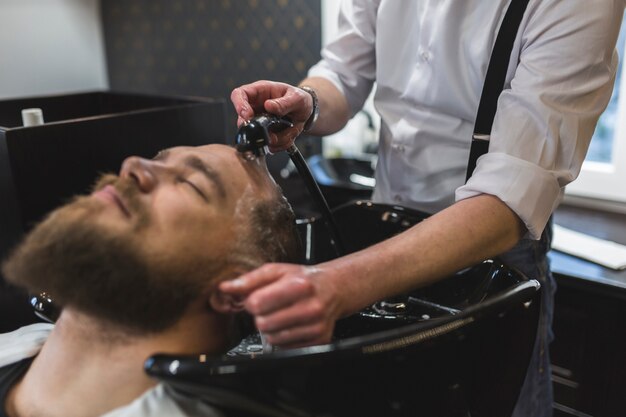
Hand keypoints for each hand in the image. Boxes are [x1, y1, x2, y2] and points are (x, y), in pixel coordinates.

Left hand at [219, 263, 340, 347]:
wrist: (333, 289)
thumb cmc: (303, 279)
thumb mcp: (277, 271)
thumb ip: (249, 280)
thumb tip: (225, 288)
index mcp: (299, 286)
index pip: (257, 303)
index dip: (251, 302)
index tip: (257, 299)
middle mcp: (310, 307)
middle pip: (263, 324)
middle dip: (261, 316)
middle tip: (270, 308)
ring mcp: (316, 327)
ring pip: (273, 339)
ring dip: (271, 329)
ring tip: (281, 316)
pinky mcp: (319, 341)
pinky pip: (286, 348)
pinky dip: (283, 338)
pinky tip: (291, 325)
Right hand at [230, 81, 313, 151]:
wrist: (307, 112)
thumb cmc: (299, 99)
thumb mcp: (297, 98)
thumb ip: (284, 103)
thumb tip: (269, 105)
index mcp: (260, 92)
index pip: (239, 94)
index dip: (239, 105)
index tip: (247, 115)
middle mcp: (256, 108)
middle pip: (242, 120)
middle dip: (255, 129)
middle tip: (269, 132)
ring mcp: (259, 123)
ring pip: (256, 136)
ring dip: (274, 138)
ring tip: (290, 130)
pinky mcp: (266, 135)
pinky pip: (268, 145)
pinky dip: (280, 143)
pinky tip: (289, 135)